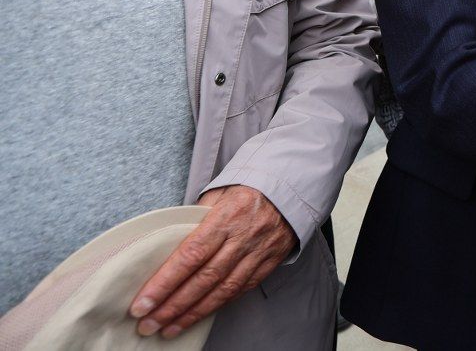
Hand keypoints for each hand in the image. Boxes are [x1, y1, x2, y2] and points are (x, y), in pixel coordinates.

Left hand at [129, 185, 295, 337]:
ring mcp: (259, 252)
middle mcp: (243, 237)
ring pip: (223, 290)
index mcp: (226, 217)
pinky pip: (243, 288)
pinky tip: (200, 315)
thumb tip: (167, 242)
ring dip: (193, 313)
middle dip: (173, 306)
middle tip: (148, 324)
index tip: (142, 303)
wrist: (291, 187)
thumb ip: (194, 218)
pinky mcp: (270, 262)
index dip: (165, 283)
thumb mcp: (218, 193)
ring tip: (168, 328)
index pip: (190, 255)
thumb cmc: (248, 189)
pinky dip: (219, 304)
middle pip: (204, 279)